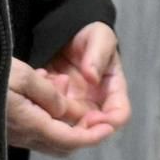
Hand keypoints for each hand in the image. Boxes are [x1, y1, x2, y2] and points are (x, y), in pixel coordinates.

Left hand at [6, 23, 130, 154]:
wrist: (64, 31)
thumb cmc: (88, 33)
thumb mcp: (99, 36)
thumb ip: (98, 54)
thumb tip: (92, 76)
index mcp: (112, 90)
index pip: (119, 114)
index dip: (109, 122)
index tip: (94, 119)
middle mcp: (94, 103)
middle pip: (92, 128)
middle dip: (80, 128)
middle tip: (64, 114)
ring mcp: (73, 105)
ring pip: (68, 124)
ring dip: (58, 113)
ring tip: (50, 87)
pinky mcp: (53, 103)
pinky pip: (49, 112)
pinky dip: (43, 102)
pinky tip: (40, 80)